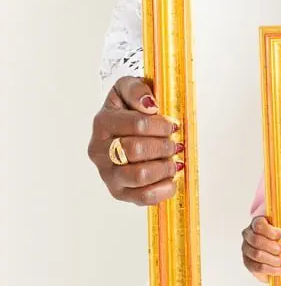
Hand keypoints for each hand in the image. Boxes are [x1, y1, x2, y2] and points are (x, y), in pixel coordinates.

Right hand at [87, 77, 182, 205]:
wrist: (121, 129)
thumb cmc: (128, 109)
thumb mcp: (127, 88)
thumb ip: (136, 89)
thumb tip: (148, 105)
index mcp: (103, 123)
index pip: (138, 125)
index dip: (161, 125)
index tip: (172, 125)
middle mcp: (100, 151)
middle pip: (137, 150)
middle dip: (163, 146)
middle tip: (174, 143)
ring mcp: (108, 174)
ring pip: (140, 176)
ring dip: (164, 167)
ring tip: (173, 160)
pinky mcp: (119, 192)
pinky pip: (143, 197)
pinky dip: (163, 189)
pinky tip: (170, 178)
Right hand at [241, 216, 280, 282]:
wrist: (271, 252)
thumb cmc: (278, 238)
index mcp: (256, 223)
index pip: (259, 225)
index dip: (272, 232)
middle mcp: (248, 235)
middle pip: (257, 240)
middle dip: (273, 246)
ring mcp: (246, 249)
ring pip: (257, 254)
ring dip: (274, 259)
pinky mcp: (248, 262)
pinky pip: (258, 267)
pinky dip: (273, 270)